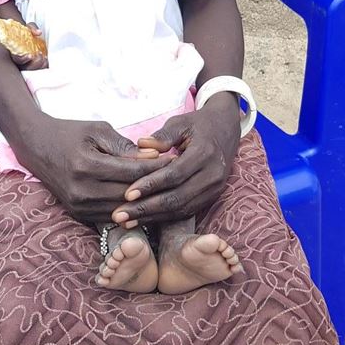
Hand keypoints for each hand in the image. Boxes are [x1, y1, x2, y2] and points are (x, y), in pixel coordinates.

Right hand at [11, 24, 47, 70]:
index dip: (23, 59)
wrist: (27, 36)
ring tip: (45, 58)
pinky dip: (44, 67)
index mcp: (16, 53)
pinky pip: (40, 70)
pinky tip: (47, 61)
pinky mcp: (36, 66)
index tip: (30, 55)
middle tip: (40, 55)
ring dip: (40, 66)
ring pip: (33, 71)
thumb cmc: (25, 32)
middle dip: (35, 64)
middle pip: (26, 69)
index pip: (17, 60)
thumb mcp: (27, 28)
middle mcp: (21, 62)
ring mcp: (28, 65)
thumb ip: (32, 28)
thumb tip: (38, 32)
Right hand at [16, 114, 176, 224]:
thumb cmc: (70, 133)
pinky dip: (128, 207)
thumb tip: (153, 158)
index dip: (156, 167)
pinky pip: (110, 214)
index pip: (132, 171)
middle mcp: (82, 190)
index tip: (175, 159)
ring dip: (143, 199)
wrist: (36, 146)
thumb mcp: (98, 130)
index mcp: (86, 165)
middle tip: (177, 175)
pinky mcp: (78, 213)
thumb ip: (124, 147)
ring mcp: (78, 205)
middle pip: (129, 193)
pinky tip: (143, 198)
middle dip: (154, 184)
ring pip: (122, 208)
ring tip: (164, 187)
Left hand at [109, 94, 240, 227]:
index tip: (127, 194)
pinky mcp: (211, 197)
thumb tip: (141, 144)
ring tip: (126, 222)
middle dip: (146, 208)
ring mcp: (214, 189)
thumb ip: (162, 135)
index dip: (150, 185)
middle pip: (176, 197)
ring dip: (152, 217)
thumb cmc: (198, 125)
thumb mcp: (181, 123)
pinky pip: (186, 211)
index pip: (174, 174)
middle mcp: (213, 175)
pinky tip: (142, 220)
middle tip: (119, 215)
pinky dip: (163, 218)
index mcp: (205, 153)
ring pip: (180, 208)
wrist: (225, 129)